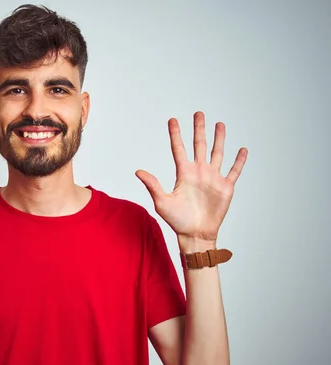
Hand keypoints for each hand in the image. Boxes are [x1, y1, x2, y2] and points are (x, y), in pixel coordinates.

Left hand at [135, 111, 246, 242]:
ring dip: (219, 139)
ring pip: (217, 153)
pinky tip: (242, 149)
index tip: (173, 120)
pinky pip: (234, 171)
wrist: (195, 234)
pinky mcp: (225, 188)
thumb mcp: (162, 202)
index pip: (179, 149)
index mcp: (183, 173)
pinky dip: (239, 161)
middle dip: (199, 129)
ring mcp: (213, 179)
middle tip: (198, 113)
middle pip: (199, 145)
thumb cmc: (177, 220)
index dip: (176, 134)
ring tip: (219, 124)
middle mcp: (198, 172)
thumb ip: (153, 185)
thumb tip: (138, 171)